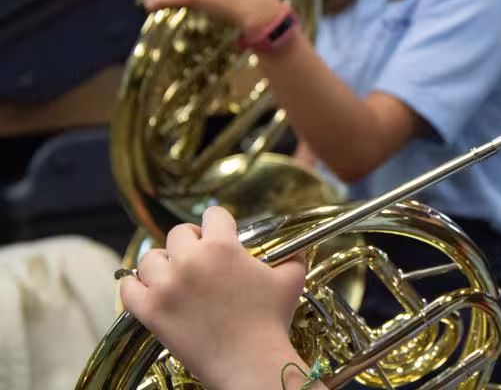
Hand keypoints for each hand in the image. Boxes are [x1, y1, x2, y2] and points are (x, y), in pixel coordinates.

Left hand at [120, 206, 306, 387]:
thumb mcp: (291, 280)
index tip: (223, 235)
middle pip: (179, 233)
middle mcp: (191, 260)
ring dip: (162, 263)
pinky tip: (148, 290)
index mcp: (223, 247)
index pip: (214, 214)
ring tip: (175, 275)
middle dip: (191, 243)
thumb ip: (293, 257)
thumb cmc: (271, 322)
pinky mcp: (151, 311)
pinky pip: (127, 288)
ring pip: (150, 258)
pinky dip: (135, 286)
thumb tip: (296, 248)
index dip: (220, 224)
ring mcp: (166, 286)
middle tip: (201, 259)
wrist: (250, 363)